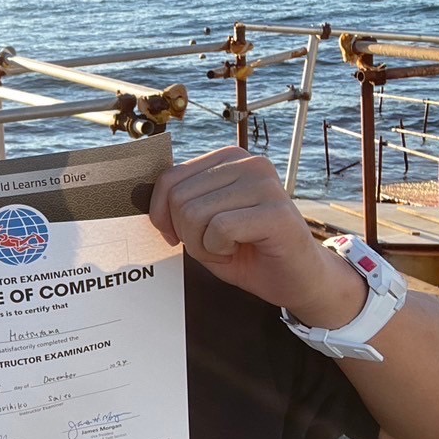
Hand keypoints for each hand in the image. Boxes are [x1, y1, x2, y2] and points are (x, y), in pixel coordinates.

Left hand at [148, 147, 351, 315]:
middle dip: (187, 234)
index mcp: (229, 159)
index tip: (178, 235)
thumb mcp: (201, 223)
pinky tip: (243, 250)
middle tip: (215, 245)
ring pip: (195, 214)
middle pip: (179, 198)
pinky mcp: (276, 211)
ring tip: (230, 247)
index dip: (161, 215)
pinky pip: (219, 229)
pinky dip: (220, 250)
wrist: (296, 280)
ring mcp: (265, 183)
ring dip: (203, 245)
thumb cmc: (246, 252)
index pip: (169, 178)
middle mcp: (248, 162)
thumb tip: (143, 195)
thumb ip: (178, 203)